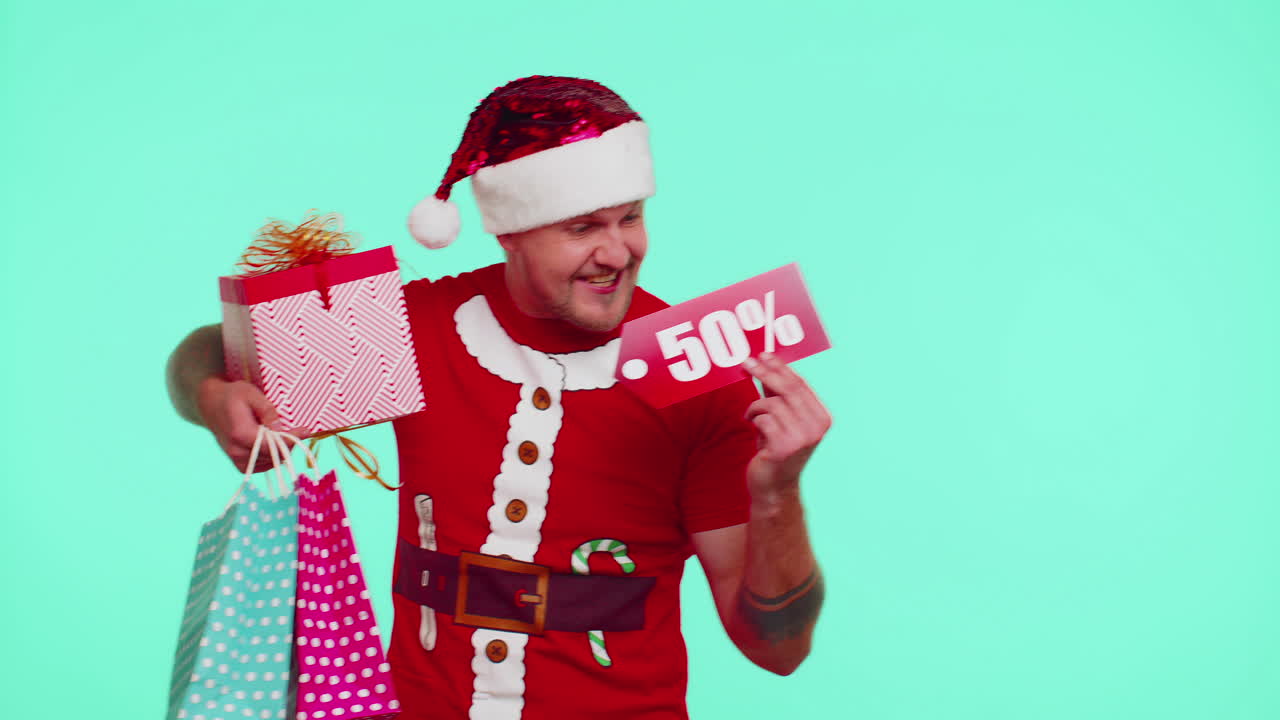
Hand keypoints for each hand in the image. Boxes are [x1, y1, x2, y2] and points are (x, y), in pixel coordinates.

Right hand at [195, 377, 304, 472]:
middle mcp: (237, 451)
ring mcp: (236, 459)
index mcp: (240, 434)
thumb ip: (267, 411)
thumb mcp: (251, 394)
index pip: (273, 444)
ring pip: (270, 463)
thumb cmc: (232, 395)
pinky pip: (262, 466)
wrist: (210, 404)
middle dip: (288, 444)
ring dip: (280, 451)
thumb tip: (280, 429)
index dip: (292, 439)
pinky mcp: (238, 464)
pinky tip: (273, 443)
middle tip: (298, 431)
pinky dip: (271, 457)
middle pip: (274, 456)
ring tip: (282, 434)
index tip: (306, 431)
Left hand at [741, 353, 830, 503]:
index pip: (800, 384)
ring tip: (752, 417)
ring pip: (772, 404)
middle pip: (788, 389)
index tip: (764, 355)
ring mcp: (802, 438)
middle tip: (746, 363)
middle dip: (765, 372)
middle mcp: (816, 427)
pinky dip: (754, 420)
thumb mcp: (781, 418)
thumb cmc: (776, 450)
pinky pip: (763, 419)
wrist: (774, 487)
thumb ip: (778, 395)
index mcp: (821, 417)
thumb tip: (767, 364)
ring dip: (755, 407)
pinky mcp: (784, 447)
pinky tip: (754, 429)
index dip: (780, 367)